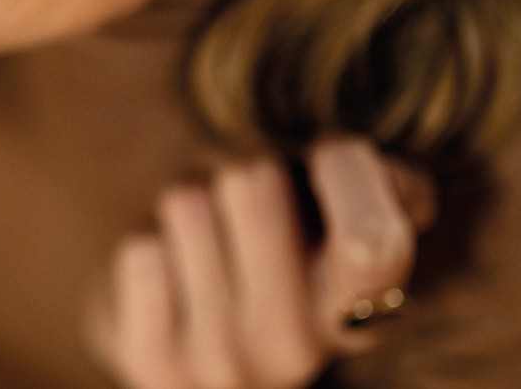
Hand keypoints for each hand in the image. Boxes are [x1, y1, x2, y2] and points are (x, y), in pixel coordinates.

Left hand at [87, 137, 435, 388]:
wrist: (200, 308)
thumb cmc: (285, 236)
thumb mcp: (349, 208)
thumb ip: (378, 182)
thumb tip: (362, 169)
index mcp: (364, 310)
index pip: (372, 247)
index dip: (351, 185)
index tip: (329, 154)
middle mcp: (299, 351)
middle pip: (251, 184)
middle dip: (243, 167)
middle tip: (246, 195)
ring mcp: (224, 366)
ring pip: (187, 206)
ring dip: (190, 198)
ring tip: (208, 233)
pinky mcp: (155, 364)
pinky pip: (142, 253)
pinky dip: (148, 237)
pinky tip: (172, 266)